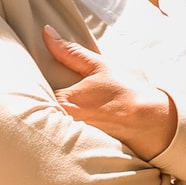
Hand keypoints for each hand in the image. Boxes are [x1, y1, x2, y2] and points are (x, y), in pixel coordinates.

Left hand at [43, 25, 177, 159]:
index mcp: (64, 102)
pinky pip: (63, 142)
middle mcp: (63, 124)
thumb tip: (46, 32)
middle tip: (55, 101)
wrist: (151, 121)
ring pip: (50, 128)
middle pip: (39, 113)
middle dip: (42, 106)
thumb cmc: (125, 92)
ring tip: (70, 115)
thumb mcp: (98, 66)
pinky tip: (75, 130)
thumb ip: (69, 51)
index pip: (34, 92)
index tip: (40, 82)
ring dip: (52, 122)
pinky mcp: (79, 152)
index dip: (35, 85)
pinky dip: (64, 136)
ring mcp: (71, 141)